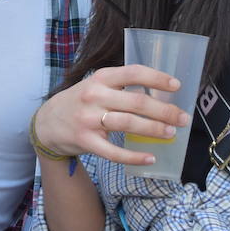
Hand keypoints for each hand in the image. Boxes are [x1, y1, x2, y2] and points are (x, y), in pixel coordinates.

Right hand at [32, 65, 190, 165]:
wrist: (46, 124)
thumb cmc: (78, 103)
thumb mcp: (93, 86)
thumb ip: (119, 87)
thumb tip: (158, 94)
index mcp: (99, 79)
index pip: (133, 73)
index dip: (157, 78)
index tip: (177, 86)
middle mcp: (94, 96)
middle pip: (136, 102)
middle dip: (164, 111)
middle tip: (183, 118)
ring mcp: (89, 119)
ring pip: (129, 124)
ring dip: (154, 129)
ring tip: (171, 133)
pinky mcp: (86, 141)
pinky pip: (114, 152)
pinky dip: (134, 156)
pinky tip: (150, 157)